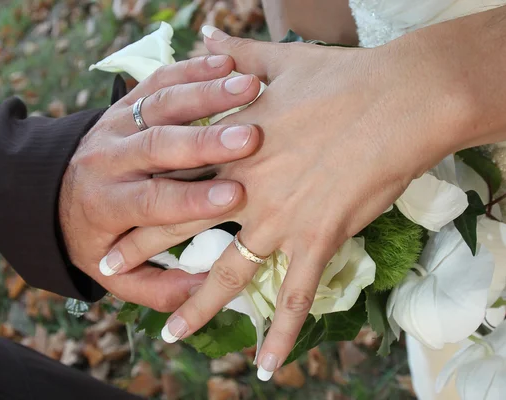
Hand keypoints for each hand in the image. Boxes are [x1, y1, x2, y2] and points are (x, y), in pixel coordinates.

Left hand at [59, 55, 261, 310]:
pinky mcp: (128, 101)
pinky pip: (159, 77)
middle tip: (248, 138)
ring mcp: (119, 124)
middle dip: (204, 141)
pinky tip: (229, 62)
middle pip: (157, 145)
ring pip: (161, 103)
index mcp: (108, 204)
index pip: (152, 201)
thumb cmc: (96, 234)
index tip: (235, 195)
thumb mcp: (115, 275)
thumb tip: (202, 291)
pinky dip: (192, 68)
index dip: (191, 199)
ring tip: (250, 85)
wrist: (55, 191)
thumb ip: (157, 288)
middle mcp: (112, 159)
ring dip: (207, 94)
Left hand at [108, 28, 469, 373]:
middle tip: (107, 269)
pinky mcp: (318, 238)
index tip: (113, 203)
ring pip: (227, 274)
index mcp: (235, 145)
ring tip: (170, 333)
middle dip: (141, 248)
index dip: (138, 189)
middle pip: (181, 223)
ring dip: (196, 306)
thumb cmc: (344, 78)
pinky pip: (295, 297)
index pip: (173, 172)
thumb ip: (236, 56)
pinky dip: (281, 334)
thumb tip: (207, 36)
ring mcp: (280, 218)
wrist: (399, 101)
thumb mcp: (281, 61)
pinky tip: (267, 367)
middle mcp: (247, 187)